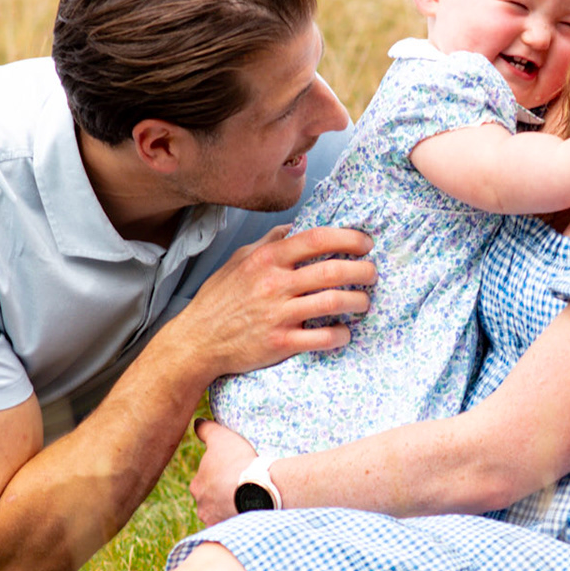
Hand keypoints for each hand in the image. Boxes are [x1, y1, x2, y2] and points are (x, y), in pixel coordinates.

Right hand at [166, 225, 375, 377]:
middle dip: (363, 271)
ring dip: (358, 301)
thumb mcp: (239, 261)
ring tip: (363, 302)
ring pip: (334, 302)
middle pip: (333, 270)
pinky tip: (344, 332)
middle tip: (371, 274)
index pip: (317, 239)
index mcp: (267, 259)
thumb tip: (293, 227)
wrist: (197, 341)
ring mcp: (278, 314)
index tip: (365, 243)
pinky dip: (341, 334)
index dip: (348, 238)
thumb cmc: (219, 300)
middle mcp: (274, 283)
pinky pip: (323, 338)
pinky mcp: (281, 343)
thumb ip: (269, 243)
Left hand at [189, 418, 259, 525]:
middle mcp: (201, 507)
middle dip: (222, 495)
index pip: (205, 480)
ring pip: (222, 514)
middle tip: (241, 486)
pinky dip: (240, 520)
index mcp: (197, 486)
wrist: (257, 489)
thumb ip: (206, 429)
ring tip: (249, 500)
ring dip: (231, 508)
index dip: (219, 474)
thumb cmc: (237, 461)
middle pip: (211, 500)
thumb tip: (197, 422)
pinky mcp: (231, 531)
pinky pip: (235, 526)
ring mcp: (216, 521)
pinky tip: (251, 514)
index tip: (233, 471)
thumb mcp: (221, 437)